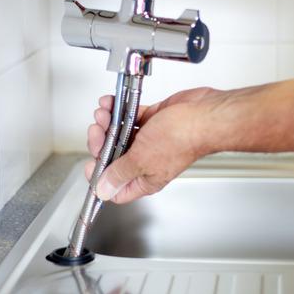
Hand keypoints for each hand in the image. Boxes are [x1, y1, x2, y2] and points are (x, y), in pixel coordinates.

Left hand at [85, 87, 223, 202]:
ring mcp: (149, 140)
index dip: (100, 179)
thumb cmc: (183, 139)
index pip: (117, 188)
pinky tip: (111, 103)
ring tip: (104, 113)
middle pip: (113, 157)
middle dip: (101, 142)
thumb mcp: (142, 160)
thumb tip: (103, 190)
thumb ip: (119, 173)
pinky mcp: (153, 121)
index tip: (90, 163)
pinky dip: (118, 110)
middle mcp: (146, 161)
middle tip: (97, 131)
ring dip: (107, 123)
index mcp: (145, 179)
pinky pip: (129, 117)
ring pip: (119, 134)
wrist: (203, 114)